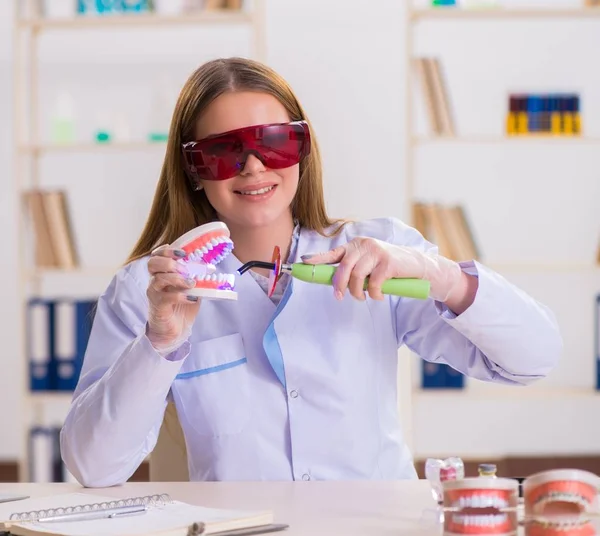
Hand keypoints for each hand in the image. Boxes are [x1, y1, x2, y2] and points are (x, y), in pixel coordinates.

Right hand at [146, 245, 208, 353]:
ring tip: (192, 283)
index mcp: (162, 272)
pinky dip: (180, 296)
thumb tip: (211, 268)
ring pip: (158, 279)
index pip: (157, 255)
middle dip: (169, 262)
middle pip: (153, 263)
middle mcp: (155, 281)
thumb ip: (196, 276)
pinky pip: (166, 297)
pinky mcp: (158, 306)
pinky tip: (191, 298)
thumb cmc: (181, 305)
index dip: (167, 250)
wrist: (175, 329)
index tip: (183, 253)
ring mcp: (155, 293)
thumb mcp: (191, 287)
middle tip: (186, 269)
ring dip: (177, 279)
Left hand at [301, 237, 464, 302]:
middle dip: (339, 286)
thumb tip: (334, 284)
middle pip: (343, 268)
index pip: (333, 253)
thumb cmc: (387, 266)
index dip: (317, 259)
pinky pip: (373, 284)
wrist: (416, 265)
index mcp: (355, 245)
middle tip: (340, 297)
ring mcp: (376, 252)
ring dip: (357, 293)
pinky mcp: (388, 263)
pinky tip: (379, 296)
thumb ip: (352, 269)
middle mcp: (364, 245)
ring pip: (357, 278)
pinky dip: (374, 295)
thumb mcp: (368, 263)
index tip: (303, 264)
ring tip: (363, 297)